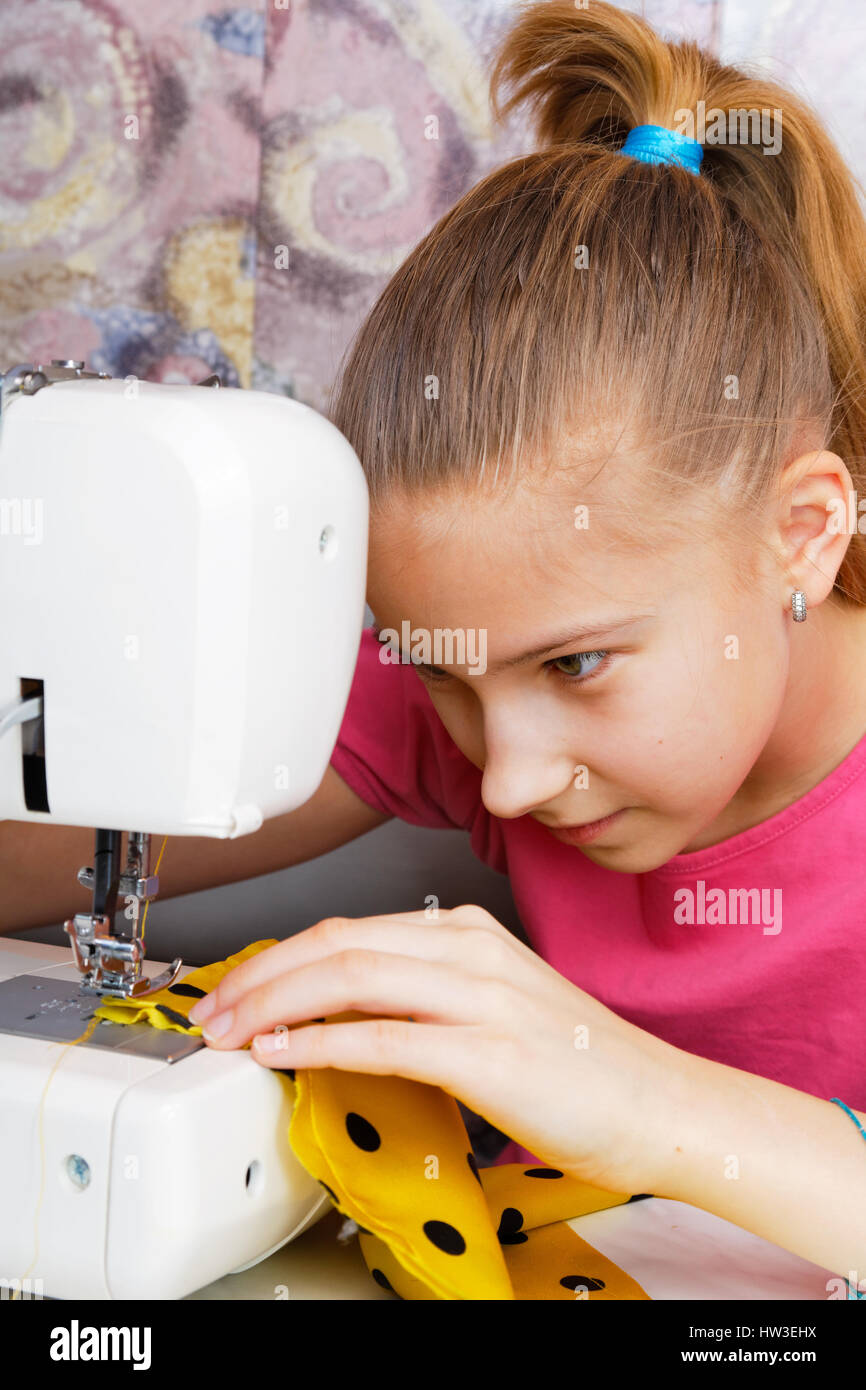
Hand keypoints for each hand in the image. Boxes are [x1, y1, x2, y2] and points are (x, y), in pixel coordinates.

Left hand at [187, 905, 691, 1194]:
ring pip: (350, 974)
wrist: (662, 1105)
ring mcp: (482, 995)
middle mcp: (470, 949)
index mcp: (468, 933)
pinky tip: (285, 1053)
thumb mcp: (496, 1003)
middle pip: (337, 941)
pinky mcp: (489, 1050)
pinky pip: (384, 1036)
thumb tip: (345, 1012)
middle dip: (259, 974)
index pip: (349, 929)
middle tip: (212, 1010)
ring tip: (230, 1032)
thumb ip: (425, 997)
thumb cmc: (583, 1066)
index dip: (278, 957)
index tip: (237, 989)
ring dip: (274, 1002)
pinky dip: (321, 1040)